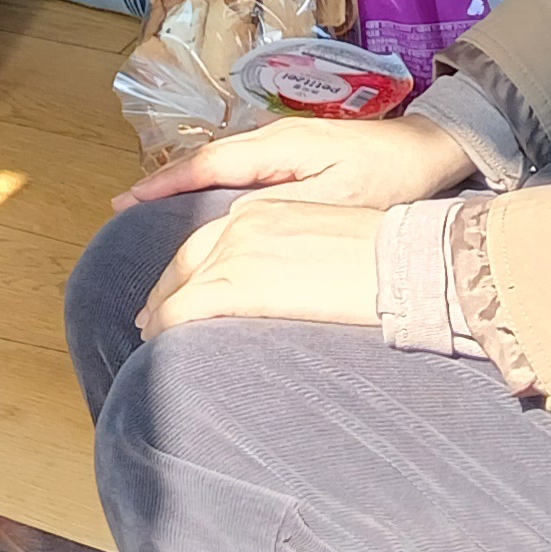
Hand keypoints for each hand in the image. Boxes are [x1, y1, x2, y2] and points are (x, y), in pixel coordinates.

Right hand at [115, 113, 468, 215]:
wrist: (435, 146)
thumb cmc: (392, 176)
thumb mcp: (340, 201)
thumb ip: (286, 210)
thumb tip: (232, 225)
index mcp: (277, 147)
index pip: (206, 167)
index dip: (164, 185)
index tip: (124, 204)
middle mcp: (272, 139)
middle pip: (205, 163)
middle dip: (164, 186)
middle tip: (124, 210)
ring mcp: (285, 143)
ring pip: (222, 166)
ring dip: (186, 184)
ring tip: (152, 208)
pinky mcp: (300, 153)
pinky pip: (241, 169)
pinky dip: (212, 183)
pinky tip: (207, 200)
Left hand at [137, 196, 383, 337]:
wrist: (399, 262)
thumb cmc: (378, 259)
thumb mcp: (320, 244)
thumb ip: (286, 258)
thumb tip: (278, 286)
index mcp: (262, 210)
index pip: (208, 238)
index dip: (187, 266)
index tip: (176, 288)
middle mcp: (241, 223)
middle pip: (185, 258)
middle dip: (165, 289)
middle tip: (151, 315)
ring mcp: (237, 251)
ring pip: (180, 284)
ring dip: (162, 311)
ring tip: (152, 335)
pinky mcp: (239, 284)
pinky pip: (186, 308)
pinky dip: (166, 325)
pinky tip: (160, 341)